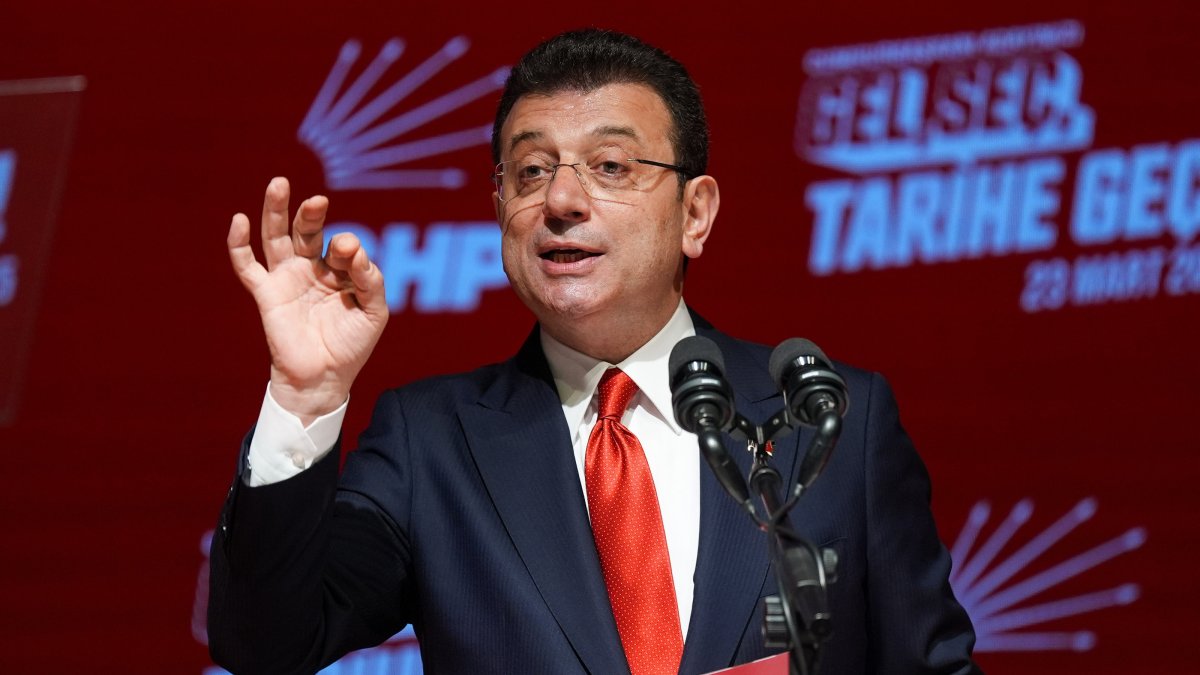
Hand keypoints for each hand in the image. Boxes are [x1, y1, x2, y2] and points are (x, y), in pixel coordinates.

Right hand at [227, 177, 387, 423]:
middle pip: (306, 231)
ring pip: (276, 237)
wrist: (324, 379)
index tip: (353, 256)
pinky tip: (238, 220)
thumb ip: (370, 279)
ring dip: (276, 210)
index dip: (349, 249)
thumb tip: (354, 247)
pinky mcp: (266, 294)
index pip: (343, 248)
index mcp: (339, 271)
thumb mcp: (373, 311)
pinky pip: (248, 266)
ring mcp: (287, 279)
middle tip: (319, 201)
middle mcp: (311, 269)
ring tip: (279, 184)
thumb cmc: (351, 345)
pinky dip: (239, 244)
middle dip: (311, 214)